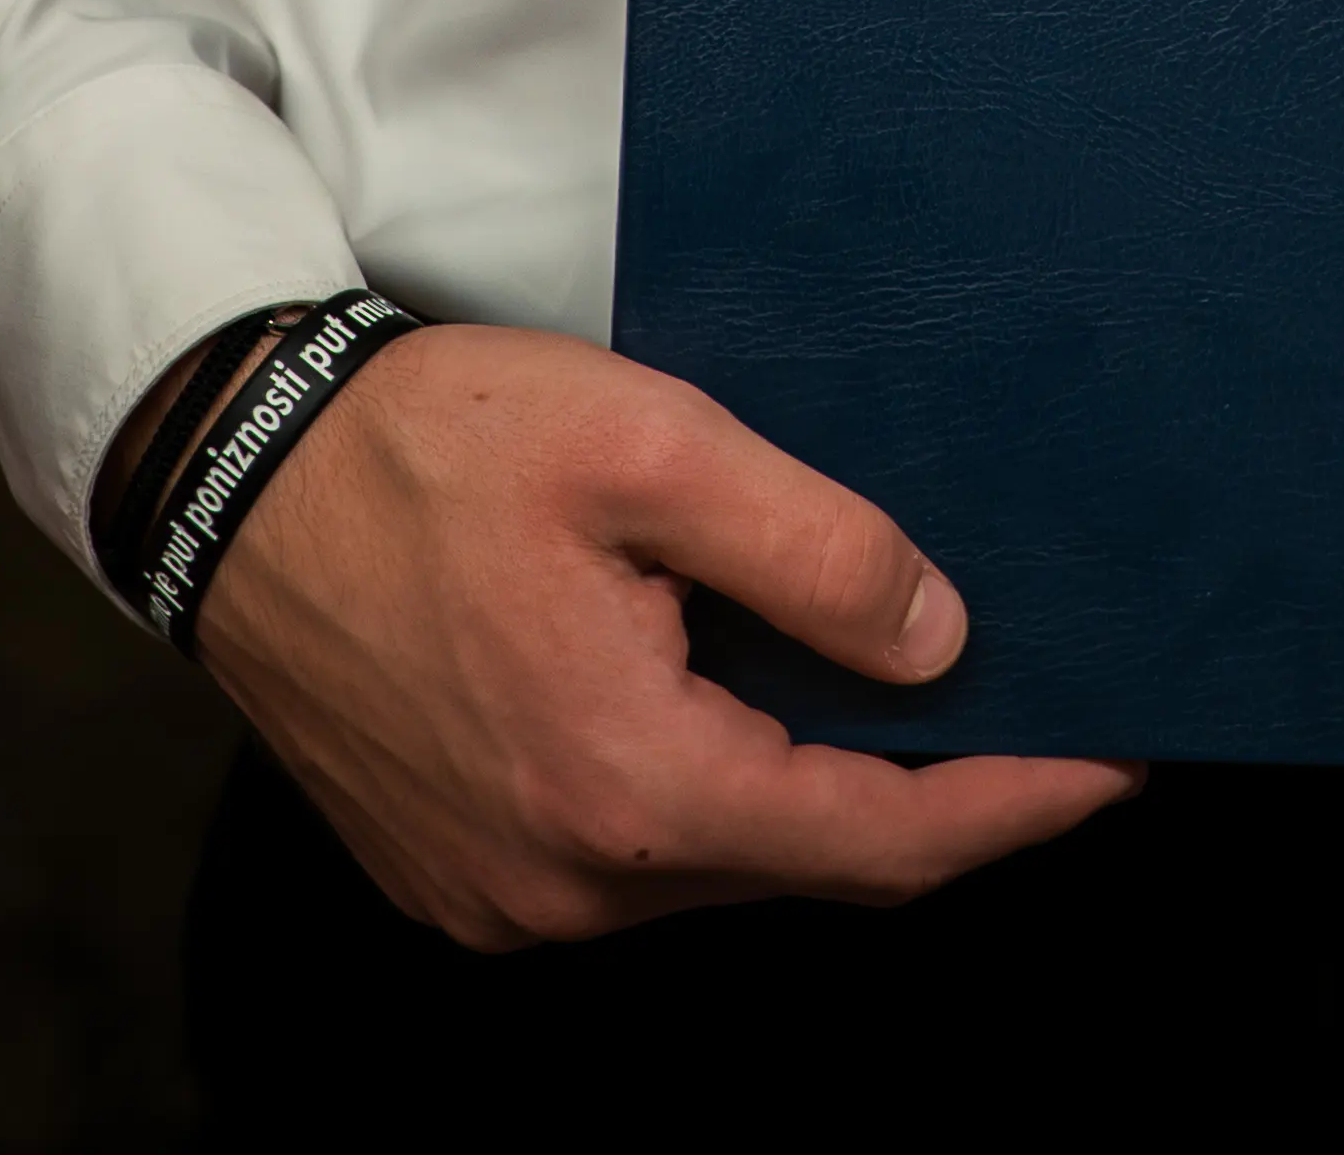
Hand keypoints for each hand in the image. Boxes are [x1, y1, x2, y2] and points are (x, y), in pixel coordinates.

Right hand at [187, 323, 1136, 945]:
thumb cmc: (427, 445)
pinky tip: (721, 684)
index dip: (1014, 804)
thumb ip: (809, 549)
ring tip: (870, 668)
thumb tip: (940, 640)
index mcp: (631, 787)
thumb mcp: (645, 446)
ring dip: (800, 778)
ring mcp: (506, 898)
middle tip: (1017, 686)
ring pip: (716, 857)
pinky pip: (629, 854)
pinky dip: (702, 784)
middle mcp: (571, 887)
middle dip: (919, 784)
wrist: (228, 480)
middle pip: (804, 857)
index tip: (1115, 756)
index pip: (881, 842)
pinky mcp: (458, 877)